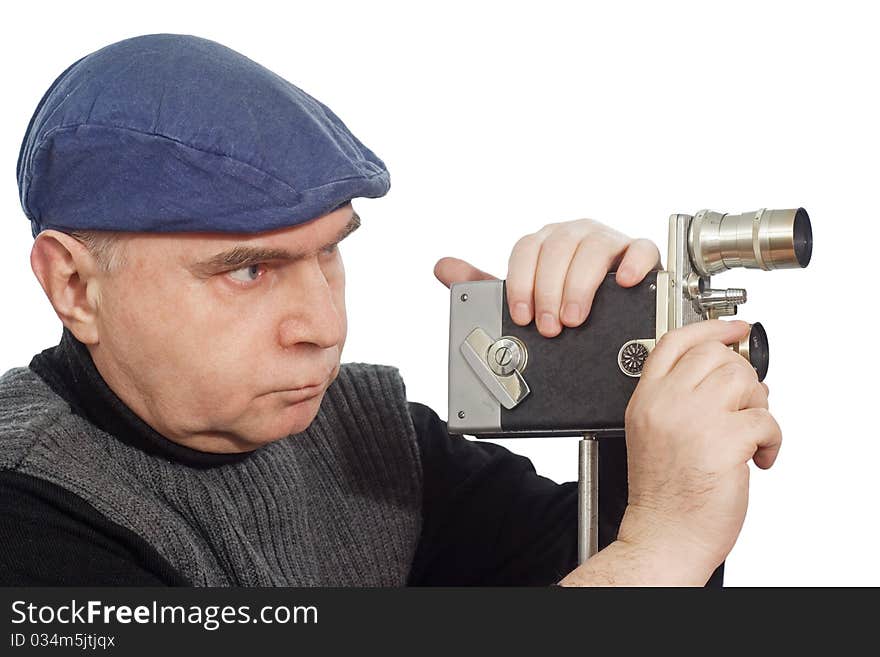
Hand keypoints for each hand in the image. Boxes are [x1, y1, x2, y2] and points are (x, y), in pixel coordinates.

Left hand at [433, 218, 661, 336]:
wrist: (606, 315)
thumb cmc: (561, 301)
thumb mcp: (523, 297)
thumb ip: (483, 286)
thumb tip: (442, 267)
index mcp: (544, 242)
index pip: (526, 249)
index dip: (520, 283)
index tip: (521, 315)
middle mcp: (574, 234)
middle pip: (558, 248)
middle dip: (549, 291)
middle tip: (549, 326)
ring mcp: (608, 240)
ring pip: (593, 248)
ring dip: (580, 285)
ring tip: (575, 318)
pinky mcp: (638, 252)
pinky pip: (640, 248)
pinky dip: (632, 263)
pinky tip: (622, 282)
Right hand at [618, 319, 781, 574]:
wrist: (664, 535)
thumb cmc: (662, 494)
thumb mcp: (650, 433)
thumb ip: (676, 398)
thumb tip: (726, 373)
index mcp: (645, 399)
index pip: (675, 342)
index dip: (709, 329)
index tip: (733, 328)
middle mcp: (666, 403)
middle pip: (715, 355)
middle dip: (740, 375)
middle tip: (743, 403)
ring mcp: (693, 420)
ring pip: (744, 379)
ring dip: (758, 405)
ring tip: (749, 432)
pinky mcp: (723, 440)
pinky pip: (765, 418)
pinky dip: (772, 439)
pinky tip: (757, 457)